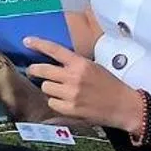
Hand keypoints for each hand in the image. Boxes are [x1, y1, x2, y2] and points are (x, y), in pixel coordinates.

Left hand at [23, 37, 143, 132]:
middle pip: (42, 70)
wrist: (124, 106)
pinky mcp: (70, 109)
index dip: (38, 44)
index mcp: (80, 63)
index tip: (26, 41)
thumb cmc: (110, 85)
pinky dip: (55, 103)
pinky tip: (65, 102)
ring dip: (49, 89)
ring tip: (60, 91)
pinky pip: (51, 103)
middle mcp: (74, 77)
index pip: (55, 50)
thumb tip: (54, 62)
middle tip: (33, 71)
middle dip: (35, 70)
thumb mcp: (93, 67)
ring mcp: (71, 94)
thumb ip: (74, 64)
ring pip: (45, 87)